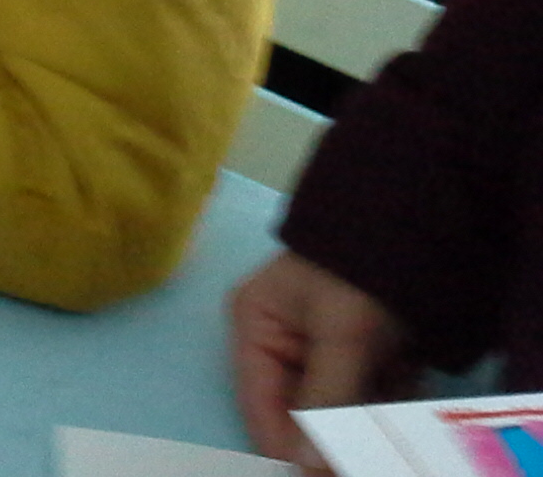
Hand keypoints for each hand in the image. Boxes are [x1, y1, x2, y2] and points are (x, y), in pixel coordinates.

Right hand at [230, 249, 414, 469]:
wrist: (420, 225)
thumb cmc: (359, 273)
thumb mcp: (342, 336)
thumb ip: (325, 404)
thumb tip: (304, 468)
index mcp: (255, 327)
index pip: (261, 407)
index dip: (287, 451)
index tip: (319, 473)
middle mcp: (283, 342)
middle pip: (302, 413)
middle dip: (337, 438)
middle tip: (364, 454)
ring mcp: (325, 350)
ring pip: (342, 410)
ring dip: (369, 423)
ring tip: (391, 417)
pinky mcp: (365, 355)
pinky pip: (372, 397)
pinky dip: (392, 407)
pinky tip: (408, 398)